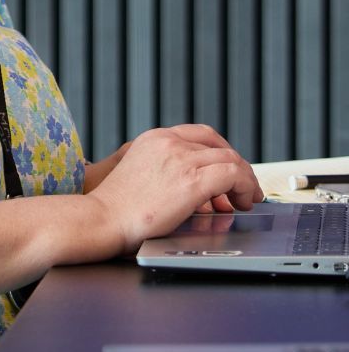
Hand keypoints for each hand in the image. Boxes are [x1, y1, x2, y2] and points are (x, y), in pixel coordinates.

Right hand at [85, 124, 263, 253]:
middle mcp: (169, 142)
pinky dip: (245, 187)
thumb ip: (166, 168)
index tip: (228, 170)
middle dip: (237, 166)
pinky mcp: (192, 181)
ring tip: (246, 198)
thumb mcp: (141, 172)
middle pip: (219, 145)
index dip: (222, 152)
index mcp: (154, 138)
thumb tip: (200, 187)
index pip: (201, 134)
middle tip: (243, 187)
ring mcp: (180, 158)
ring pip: (231, 159)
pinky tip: (243, 202)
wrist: (105, 217)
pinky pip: (233, 175)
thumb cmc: (119, 206)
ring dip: (245, 180)